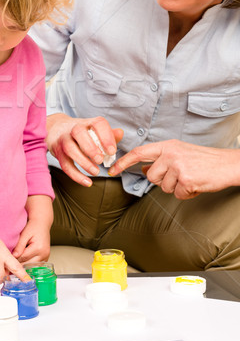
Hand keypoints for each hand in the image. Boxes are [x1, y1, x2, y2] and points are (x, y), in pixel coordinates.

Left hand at [13, 195, 52, 262]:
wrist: (42, 223)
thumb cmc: (33, 226)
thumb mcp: (25, 234)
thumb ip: (20, 245)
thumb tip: (14, 256)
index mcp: (39, 248)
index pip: (23, 258)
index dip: (15, 258)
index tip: (8, 258)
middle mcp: (44, 253)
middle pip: (28, 264)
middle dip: (19, 263)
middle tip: (10, 261)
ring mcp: (46, 256)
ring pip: (32, 266)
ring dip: (24, 264)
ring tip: (17, 259)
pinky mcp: (46, 258)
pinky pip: (35, 264)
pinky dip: (29, 263)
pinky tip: (24, 258)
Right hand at [46, 113, 122, 185]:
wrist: (56, 130)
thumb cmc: (81, 133)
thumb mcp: (94, 130)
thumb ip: (108, 133)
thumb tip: (120, 133)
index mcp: (87, 123)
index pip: (97, 123)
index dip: (106, 137)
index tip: (112, 151)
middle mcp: (74, 129)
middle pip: (79, 133)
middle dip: (91, 148)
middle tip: (100, 160)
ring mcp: (64, 140)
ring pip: (70, 149)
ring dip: (84, 162)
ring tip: (96, 172)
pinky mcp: (58, 154)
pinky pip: (65, 165)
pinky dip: (76, 176)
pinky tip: (87, 182)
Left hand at [109, 139, 239, 199]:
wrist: (228, 164)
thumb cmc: (205, 160)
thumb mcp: (179, 152)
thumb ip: (161, 159)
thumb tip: (143, 168)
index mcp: (167, 146)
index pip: (139, 152)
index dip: (124, 162)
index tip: (113, 169)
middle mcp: (170, 154)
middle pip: (151, 176)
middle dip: (163, 181)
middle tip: (180, 175)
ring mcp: (178, 166)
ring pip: (164, 187)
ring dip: (177, 188)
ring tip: (190, 178)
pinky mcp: (186, 179)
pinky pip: (178, 194)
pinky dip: (187, 193)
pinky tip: (196, 184)